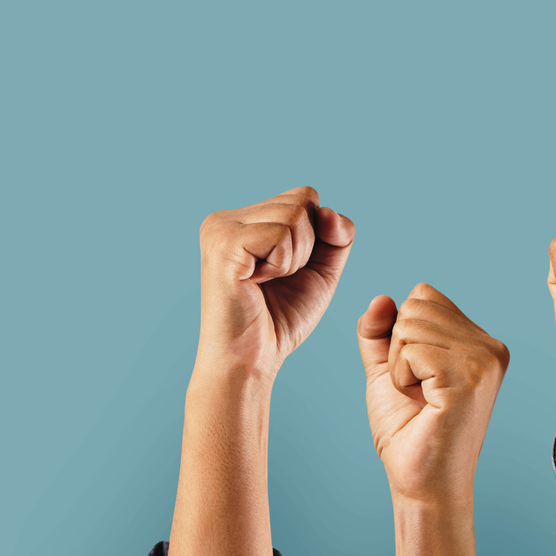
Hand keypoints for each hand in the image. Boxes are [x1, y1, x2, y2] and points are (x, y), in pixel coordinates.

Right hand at [198, 186, 354, 375]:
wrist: (251, 359)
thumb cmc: (281, 318)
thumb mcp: (321, 269)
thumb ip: (336, 235)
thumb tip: (328, 211)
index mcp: (242, 219)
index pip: (306, 196)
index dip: (317, 235)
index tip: (288, 270)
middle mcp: (225, 218)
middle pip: (304, 200)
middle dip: (308, 245)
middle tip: (277, 278)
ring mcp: (220, 229)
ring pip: (295, 215)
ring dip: (296, 257)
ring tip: (267, 281)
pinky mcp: (223, 245)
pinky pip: (281, 234)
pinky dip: (283, 264)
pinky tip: (257, 283)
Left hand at [359, 284, 508, 505]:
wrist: (422, 482)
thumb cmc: (409, 432)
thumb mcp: (387, 371)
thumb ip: (380, 334)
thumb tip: (380, 298)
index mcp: (481, 342)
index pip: (425, 296)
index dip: (402, 333)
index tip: (417, 376)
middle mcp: (490, 347)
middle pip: (416, 305)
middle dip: (398, 348)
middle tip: (417, 390)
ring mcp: (484, 361)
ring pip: (410, 325)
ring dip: (399, 366)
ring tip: (421, 398)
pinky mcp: (469, 378)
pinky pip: (411, 350)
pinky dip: (401, 377)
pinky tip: (422, 403)